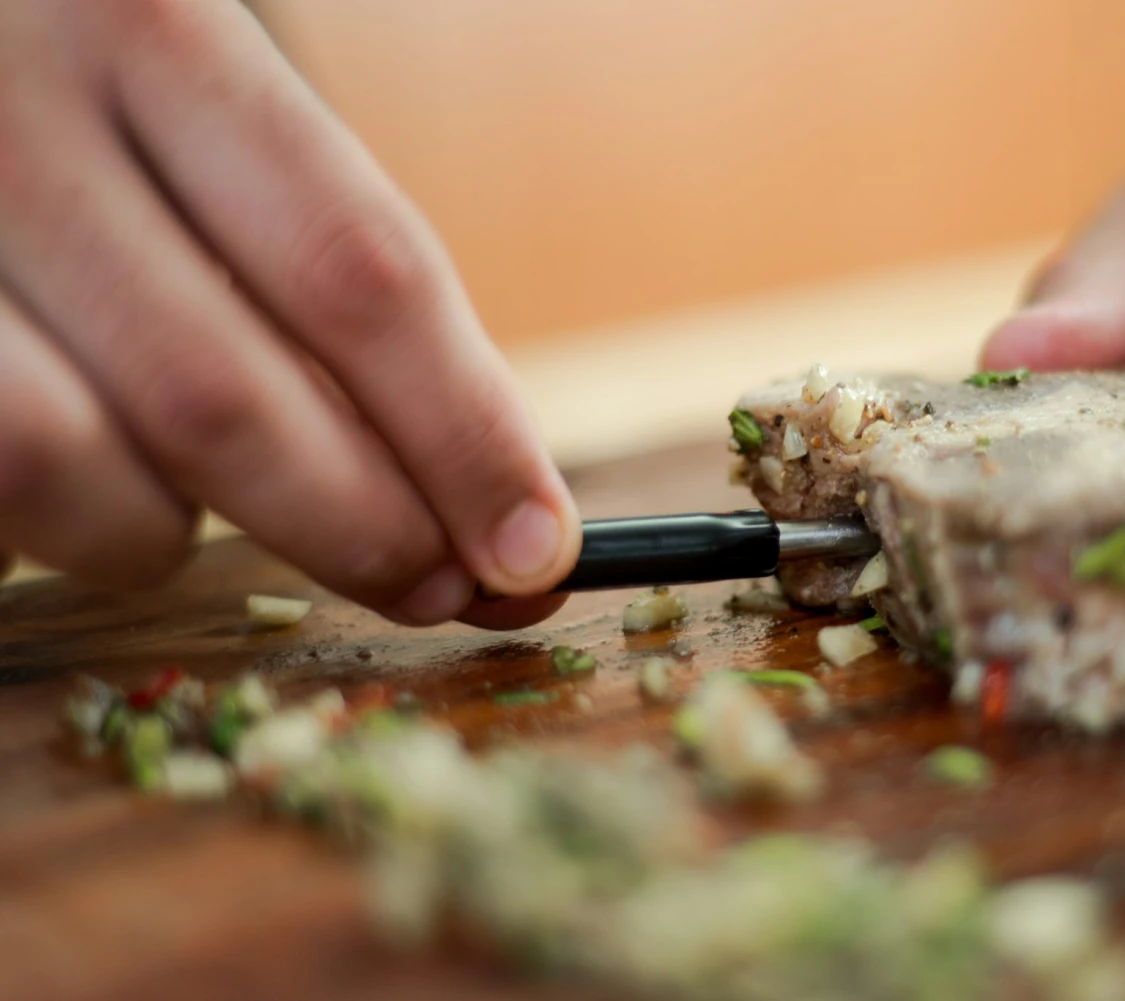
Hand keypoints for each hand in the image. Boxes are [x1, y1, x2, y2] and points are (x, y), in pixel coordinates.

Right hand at [0, 0, 577, 628]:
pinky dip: (74, 522)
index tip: (537, 550)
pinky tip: (100, 492)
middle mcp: (15, 104)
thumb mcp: (201, 116)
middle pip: (228, 393)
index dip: (464, 435)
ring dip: (175, 534)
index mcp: (155, 26)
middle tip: (438, 586)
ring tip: (203, 512)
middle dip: (363, 528)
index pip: (359, 269)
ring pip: (76, 462)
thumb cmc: (86, 101)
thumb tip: (486, 493)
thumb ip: (317, 271)